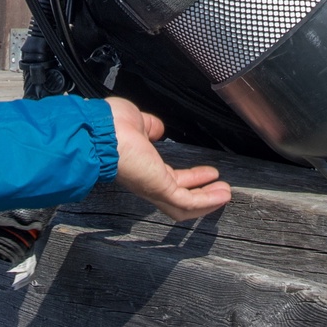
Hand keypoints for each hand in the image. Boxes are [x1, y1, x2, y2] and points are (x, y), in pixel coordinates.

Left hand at [105, 98, 230, 221]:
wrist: (101, 131)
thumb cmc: (111, 125)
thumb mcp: (138, 122)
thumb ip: (150, 127)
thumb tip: (158, 128)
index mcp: (143, 166)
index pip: (170, 178)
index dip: (190, 178)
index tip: (205, 175)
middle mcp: (149, 180)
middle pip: (180, 195)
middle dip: (202, 192)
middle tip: (220, 187)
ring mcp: (154, 187)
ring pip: (185, 204)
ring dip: (207, 200)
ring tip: (225, 193)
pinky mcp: (160, 189)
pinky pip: (187, 202)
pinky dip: (207, 200)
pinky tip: (222, 195)